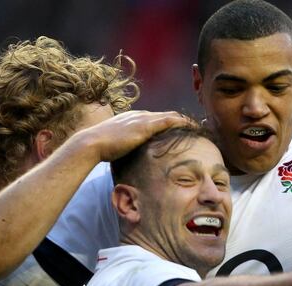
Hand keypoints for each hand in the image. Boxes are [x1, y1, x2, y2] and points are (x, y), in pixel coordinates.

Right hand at [74, 110, 192, 161]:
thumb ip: (125, 150)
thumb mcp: (115, 148)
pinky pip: (170, 121)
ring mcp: (142, 119)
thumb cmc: (100, 150)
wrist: (92, 144)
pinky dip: (182, 123)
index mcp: (132, 120)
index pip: (156, 119)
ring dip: (185, 122)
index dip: (169, 125)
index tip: (180, 131)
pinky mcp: (145, 125)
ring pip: (171, 116)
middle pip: (166, 115)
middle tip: (196, 128)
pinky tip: (193, 128)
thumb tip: (129, 163)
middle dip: (181, 121)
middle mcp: (139, 116)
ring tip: (199, 128)